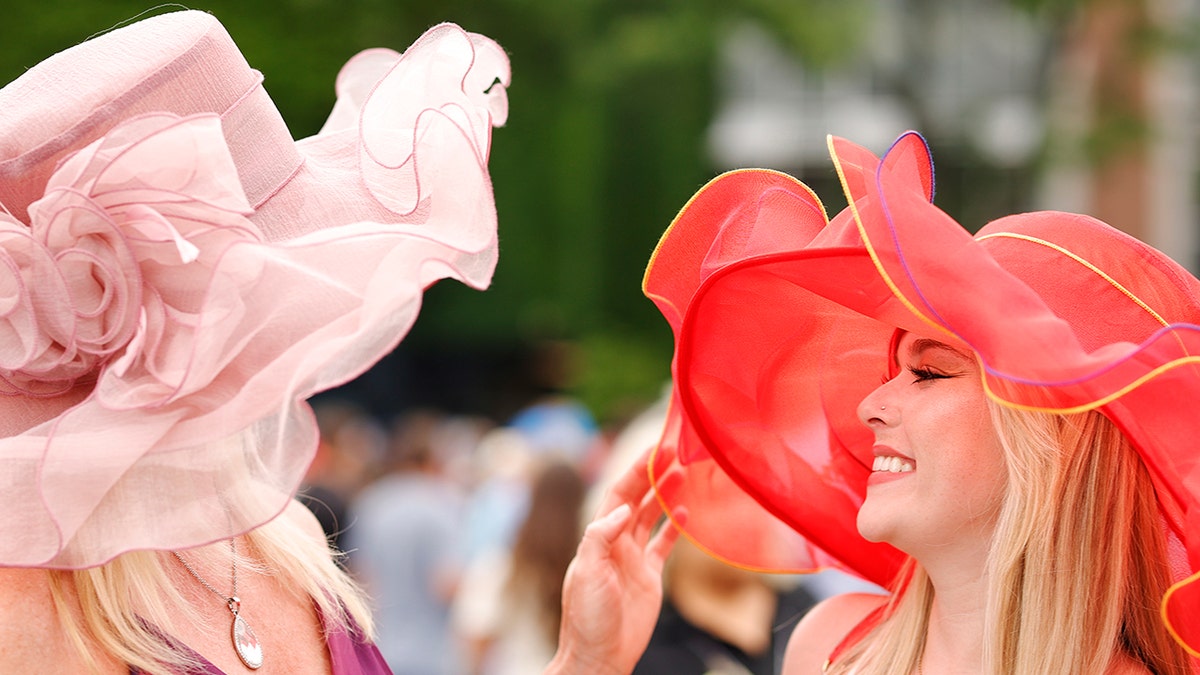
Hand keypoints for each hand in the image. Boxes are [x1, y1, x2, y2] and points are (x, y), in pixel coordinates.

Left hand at [545, 445, 683, 674]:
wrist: (599, 656)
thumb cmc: (587, 618)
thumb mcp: (586, 573)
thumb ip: (601, 537)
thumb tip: (624, 508)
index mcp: (598, 538)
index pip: (619, 494)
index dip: (636, 471)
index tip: (654, 450)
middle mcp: (616, 543)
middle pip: (636, 499)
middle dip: (653, 475)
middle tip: (674, 452)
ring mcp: (633, 559)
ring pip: (651, 517)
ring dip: (665, 495)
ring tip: (683, 473)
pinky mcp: (650, 577)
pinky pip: (663, 545)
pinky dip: (674, 528)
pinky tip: (686, 512)